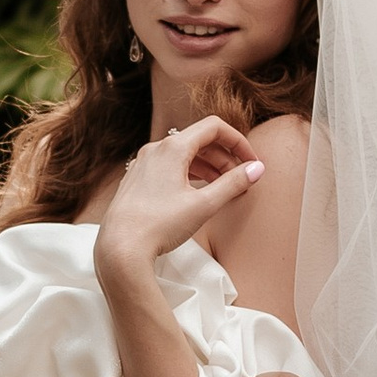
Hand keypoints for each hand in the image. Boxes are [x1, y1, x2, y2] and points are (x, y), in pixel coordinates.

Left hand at [96, 117, 263, 280]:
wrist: (120, 248)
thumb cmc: (159, 226)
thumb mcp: (204, 205)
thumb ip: (232, 184)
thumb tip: (256, 169)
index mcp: (172, 148)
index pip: (214, 128)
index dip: (238, 141)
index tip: (251, 162)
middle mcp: (155, 149)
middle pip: (199, 141)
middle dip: (225, 157)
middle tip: (241, 178)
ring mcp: (143, 164)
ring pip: (183, 155)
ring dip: (208, 166)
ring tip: (224, 187)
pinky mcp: (137, 180)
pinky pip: (168, 167)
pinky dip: (189, 174)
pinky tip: (197, 192)